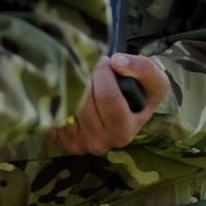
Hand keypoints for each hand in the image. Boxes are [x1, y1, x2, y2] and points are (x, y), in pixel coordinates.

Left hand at [46, 54, 170, 155]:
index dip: (105, 74)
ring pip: (66, 103)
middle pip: (84, 100)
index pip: (108, 97)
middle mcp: (98, 143)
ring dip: (71, 83)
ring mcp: (74, 143)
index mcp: (123, 132)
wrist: (124, 112)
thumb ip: (143, 69)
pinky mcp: (56, 138)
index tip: (107, 62)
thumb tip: (116, 62)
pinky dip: (56, 96)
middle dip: (87, 76)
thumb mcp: (155, 82)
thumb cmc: (138, 95)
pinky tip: (67, 89)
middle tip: (92, 69)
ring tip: (83, 78)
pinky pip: (50, 111)